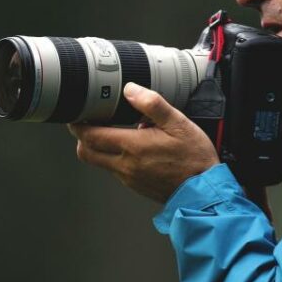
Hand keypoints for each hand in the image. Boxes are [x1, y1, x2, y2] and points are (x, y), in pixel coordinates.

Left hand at [68, 82, 219, 202]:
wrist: (204, 192)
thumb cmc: (194, 158)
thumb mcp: (178, 123)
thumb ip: (152, 104)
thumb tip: (130, 90)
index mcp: (132, 147)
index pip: (90, 137)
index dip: (78, 124)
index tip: (77, 114)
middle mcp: (125, 165)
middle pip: (86, 152)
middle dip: (81, 136)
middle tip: (87, 122)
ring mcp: (128, 178)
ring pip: (99, 162)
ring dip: (98, 146)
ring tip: (112, 130)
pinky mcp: (135, 185)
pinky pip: (114, 169)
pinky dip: (113, 157)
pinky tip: (131, 146)